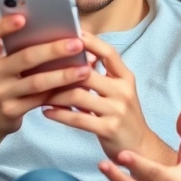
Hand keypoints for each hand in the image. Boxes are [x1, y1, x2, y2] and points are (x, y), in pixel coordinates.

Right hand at [0, 15, 90, 141]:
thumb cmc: (7, 82)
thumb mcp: (7, 65)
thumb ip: (24, 48)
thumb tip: (63, 34)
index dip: (3, 25)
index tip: (22, 18)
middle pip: (25, 57)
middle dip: (54, 49)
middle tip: (77, 43)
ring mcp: (0, 92)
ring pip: (36, 81)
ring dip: (64, 75)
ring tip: (85, 69)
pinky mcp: (11, 110)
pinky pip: (40, 99)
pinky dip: (60, 92)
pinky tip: (77, 87)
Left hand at [42, 32, 169, 161]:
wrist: (139, 148)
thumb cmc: (122, 116)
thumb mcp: (119, 92)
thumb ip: (102, 76)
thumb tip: (76, 57)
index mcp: (126, 78)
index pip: (109, 53)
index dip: (91, 42)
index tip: (72, 33)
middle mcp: (123, 91)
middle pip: (87, 73)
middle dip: (61, 71)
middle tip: (40, 69)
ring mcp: (117, 110)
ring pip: (78, 95)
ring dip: (55, 94)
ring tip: (41, 94)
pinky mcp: (108, 129)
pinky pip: (77, 118)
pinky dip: (58, 114)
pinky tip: (46, 111)